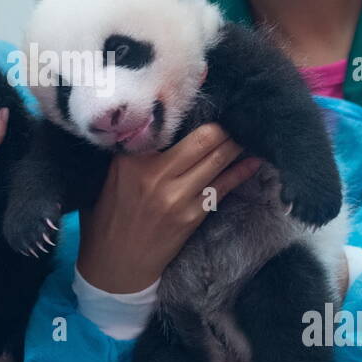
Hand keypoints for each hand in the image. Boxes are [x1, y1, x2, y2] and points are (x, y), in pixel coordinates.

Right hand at [76, 123, 261, 292]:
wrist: (114, 268)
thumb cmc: (107, 217)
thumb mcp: (108, 177)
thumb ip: (130, 151)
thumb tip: (156, 120)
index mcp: (130, 159)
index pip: (168, 124)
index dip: (192, 107)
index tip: (207, 93)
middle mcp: (155, 174)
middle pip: (204, 138)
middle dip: (225, 124)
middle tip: (236, 112)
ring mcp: (176, 196)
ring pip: (218, 159)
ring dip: (237, 143)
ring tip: (247, 130)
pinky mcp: (192, 216)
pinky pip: (224, 186)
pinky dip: (241, 170)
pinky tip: (254, 160)